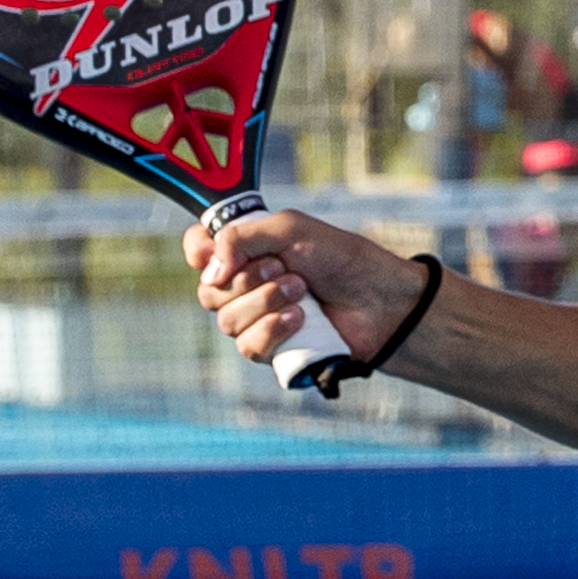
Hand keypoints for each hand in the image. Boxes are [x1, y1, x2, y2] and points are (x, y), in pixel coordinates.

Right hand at [192, 202, 406, 368]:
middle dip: (247, 279)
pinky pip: (248, 346)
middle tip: (287, 269)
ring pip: (227, 320)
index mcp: (245, 249)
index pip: (197, 249)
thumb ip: (240, 238)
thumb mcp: (290, 229)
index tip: (208, 253)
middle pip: (208, 290)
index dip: (198, 252)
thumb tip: (208, 272)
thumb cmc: (342, 260)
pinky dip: (272, 331)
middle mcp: (245, 283)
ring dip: (266, 303)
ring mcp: (257, 318)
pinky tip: (299, 320)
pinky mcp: (273, 349)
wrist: (380, 302)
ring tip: (303, 292)